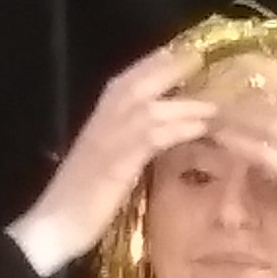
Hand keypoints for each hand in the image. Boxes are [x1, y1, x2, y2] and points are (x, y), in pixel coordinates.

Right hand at [7, 47, 218, 277]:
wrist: (55, 224)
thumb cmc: (83, 200)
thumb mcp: (110, 163)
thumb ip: (131, 145)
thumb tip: (161, 136)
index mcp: (101, 116)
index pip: (131, 78)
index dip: (159, 64)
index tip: (188, 53)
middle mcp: (104, 116)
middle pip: (142, 79)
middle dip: (173, 65)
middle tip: (204, 55)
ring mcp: (109, 135)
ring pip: (153, 104)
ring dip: (187, 99)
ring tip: (220, 95)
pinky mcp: (117, 160)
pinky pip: (153, 136)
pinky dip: (179, 127)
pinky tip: (202, 125)